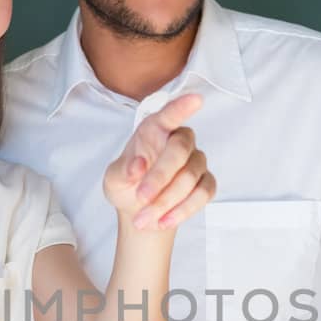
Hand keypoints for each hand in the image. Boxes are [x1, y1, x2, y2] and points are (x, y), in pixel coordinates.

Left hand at [103, 93, 214, 230]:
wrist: (140, 211)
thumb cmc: (127, 185)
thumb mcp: (113, 179)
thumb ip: (123, 170)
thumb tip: (138, 165)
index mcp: (155, 130)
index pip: (170, 115)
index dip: (182, 107)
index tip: (196, 100)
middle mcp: (180, 140)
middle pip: (179, 151)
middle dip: (160, 177)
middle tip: (140, 198)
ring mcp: (196, 161)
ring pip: (190, 177)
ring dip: (166, 201)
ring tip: (144, 218)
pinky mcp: (206, 182)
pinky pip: (202, 194)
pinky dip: (182, 210)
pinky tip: (164, 220)